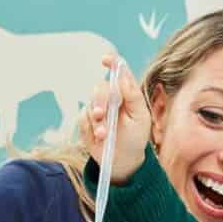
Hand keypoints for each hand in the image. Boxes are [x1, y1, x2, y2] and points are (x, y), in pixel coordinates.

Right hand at [80, 52, 151, 184]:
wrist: (124, 160)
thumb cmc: (136, 138)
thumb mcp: (141, 118)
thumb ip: (133, 97)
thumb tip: (123, 77)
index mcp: (126, 93)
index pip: (118, 72)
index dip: (112, 63)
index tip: (105, 60)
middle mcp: (110, 98)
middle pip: (100, 88)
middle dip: (100, 100)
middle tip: (102, 114)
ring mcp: (98, 109)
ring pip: (90, 104)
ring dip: (96, 119)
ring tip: (104, 134)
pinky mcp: (87, 122)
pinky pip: (82, 117)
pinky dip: (89, 127)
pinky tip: (98, 138)